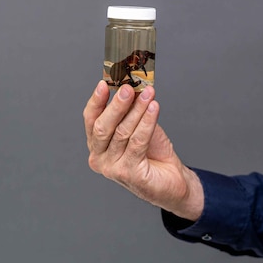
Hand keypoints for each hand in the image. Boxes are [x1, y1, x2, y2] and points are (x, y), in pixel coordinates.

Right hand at [83, 81, 203, 220]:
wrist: (172, 179)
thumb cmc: (153, 153)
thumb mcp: (138, 127)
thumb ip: (131, 111)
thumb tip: (132, 87)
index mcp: (96, 145)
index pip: (90, 120)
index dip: (96, 101)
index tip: (104, 83)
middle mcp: (99, 158)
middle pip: (103, 127)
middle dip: (117, 105)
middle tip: (128, 88)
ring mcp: (112, 168)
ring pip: (122, 132)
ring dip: (137, 110)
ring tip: (148, 94)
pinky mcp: (129, 174)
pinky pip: (138, 142)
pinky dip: (147, 122)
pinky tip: (154, 108)